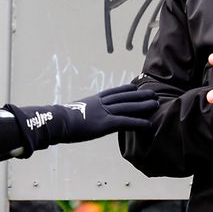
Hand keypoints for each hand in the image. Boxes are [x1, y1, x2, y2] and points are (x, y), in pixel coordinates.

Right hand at [9, 84, 158, 149]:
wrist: (56, 121)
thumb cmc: (59, 120)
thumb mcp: (72, 113)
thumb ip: (80, 113)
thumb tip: (77, 118)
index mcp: (93, 100)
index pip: (113, 92)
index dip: (126, 89)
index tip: (136, 86)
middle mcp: (101, 103)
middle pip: (125, 97)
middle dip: (140, 95)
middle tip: (153, 93)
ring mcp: (104, 112)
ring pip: (128, 107)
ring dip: (144, 105)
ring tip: (156, 104)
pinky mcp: (105, 124)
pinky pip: (126, 122)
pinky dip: (138, 123)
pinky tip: (149, 125)